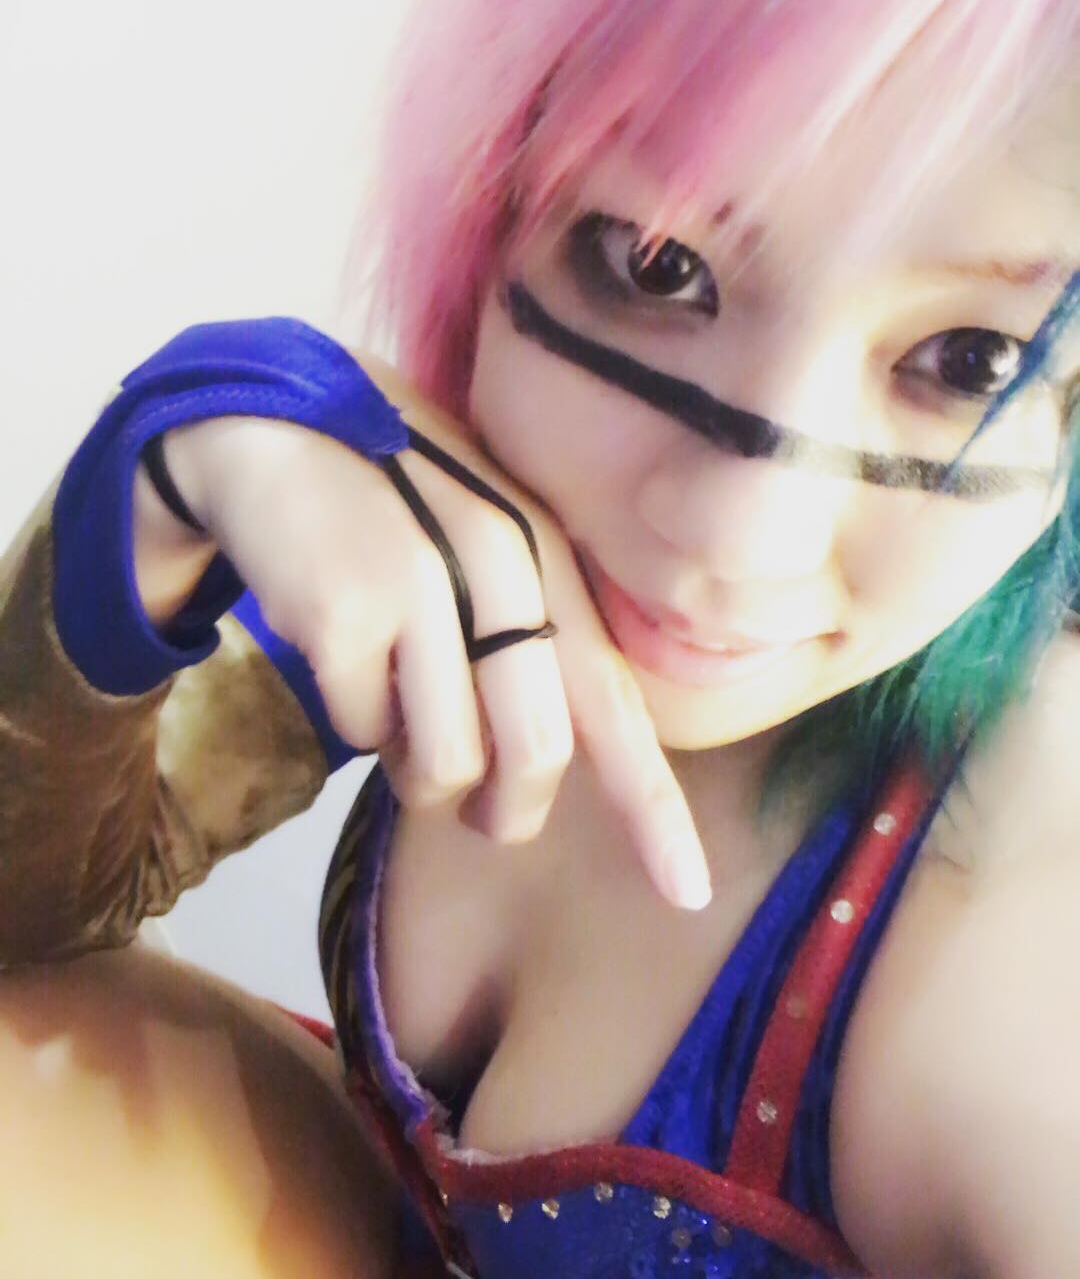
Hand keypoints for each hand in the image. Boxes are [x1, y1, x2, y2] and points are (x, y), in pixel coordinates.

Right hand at [144, 359, 710, 909]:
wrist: (274, 427)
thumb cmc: (396, 505)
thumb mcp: (487, 549)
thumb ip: (537, 640)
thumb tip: (553, 772)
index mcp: (551, 562)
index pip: (616, 700)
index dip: (653, 806)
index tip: (686, 892)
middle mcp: (503, 568)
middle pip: (536, 756)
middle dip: (507, 811)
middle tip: (480, 814)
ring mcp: (424, 587)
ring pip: (445, 764)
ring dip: (417, 770)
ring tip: (396, 709)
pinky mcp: (346, 612)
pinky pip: (363, 732)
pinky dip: (353, 719)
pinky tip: (342, 655)